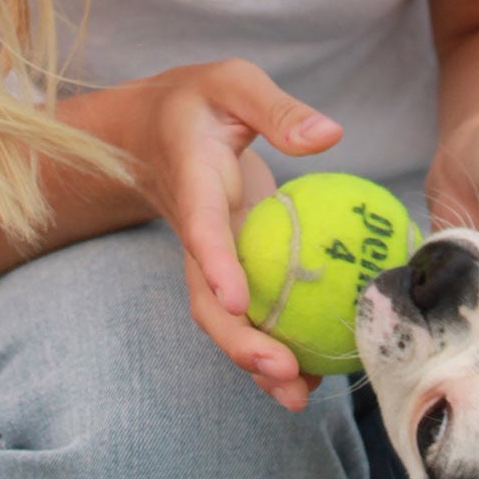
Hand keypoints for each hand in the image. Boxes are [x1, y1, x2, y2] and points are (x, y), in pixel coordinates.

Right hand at [132, 59, 341, 409]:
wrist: (149, 127)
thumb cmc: (200, 100)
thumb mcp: (234, 82)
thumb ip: (277, 108)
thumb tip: (329, 135)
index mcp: (194, 182)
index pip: (201, 228)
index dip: (217, 264)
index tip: (236, 301)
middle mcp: (198, 230)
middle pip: (206, 298)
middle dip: (238, 340)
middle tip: (282, 370)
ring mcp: (210, 256)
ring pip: (223, 318)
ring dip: (254, 359)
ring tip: (299, 396)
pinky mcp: (229, 266)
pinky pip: (245, 312)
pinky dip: (271, 344)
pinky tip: (312, 375)